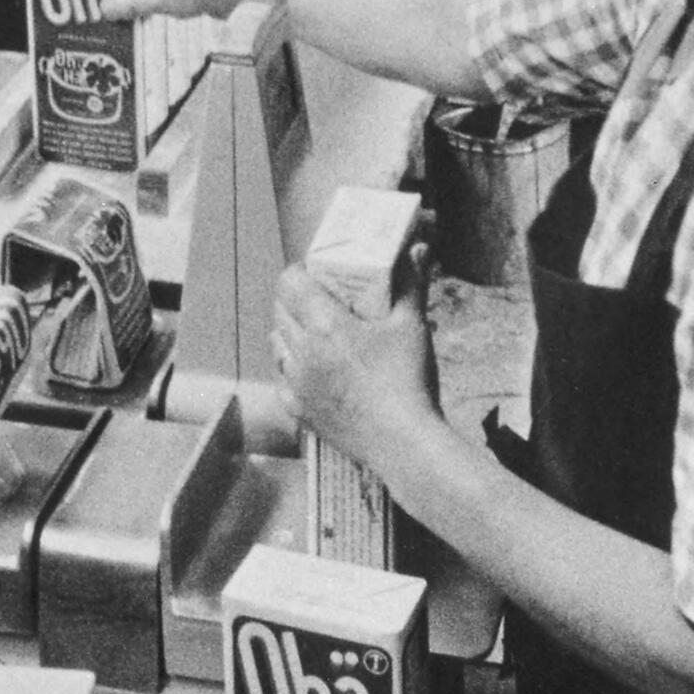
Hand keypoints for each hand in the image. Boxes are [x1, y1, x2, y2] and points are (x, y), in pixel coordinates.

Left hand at [271, 259, 445, 493]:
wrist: (404, 444)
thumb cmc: (409, 382)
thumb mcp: (412, 326)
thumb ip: (412, 283)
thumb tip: (417, 250)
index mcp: (326, 325)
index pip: (289, 282)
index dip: (299, 272)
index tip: (315, 273)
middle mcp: (302, 352)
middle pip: (280, 309)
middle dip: (296, 299)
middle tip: (320, 299)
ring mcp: (297, 384)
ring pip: (276, 343)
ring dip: (289, 331)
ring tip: (316, 332)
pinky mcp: (299, 410)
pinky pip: (281, 379)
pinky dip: (291, 369)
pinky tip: (311, 369)